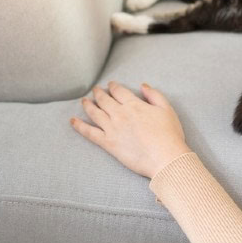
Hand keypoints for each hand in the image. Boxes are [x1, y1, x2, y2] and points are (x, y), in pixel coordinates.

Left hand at [70, 82, 191, 178]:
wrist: (165, 158)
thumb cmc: (169, 135)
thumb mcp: (167, 109)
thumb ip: (154, 95)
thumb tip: (143, 86)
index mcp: (134, 104)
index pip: (119, 91)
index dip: (113, 86)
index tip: (110, 85)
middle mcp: (120, 114)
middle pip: (104, 100)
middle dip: (98, 93)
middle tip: (95, 90)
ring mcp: (112, 128)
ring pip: (95, 113)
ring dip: (88, 105)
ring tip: (84, 101)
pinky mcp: (108, 143)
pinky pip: (90, 133)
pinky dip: (79, 126)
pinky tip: (72, 121)